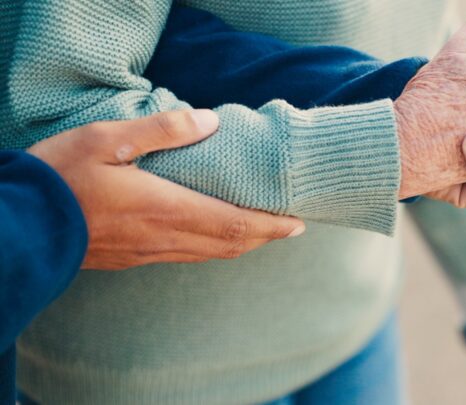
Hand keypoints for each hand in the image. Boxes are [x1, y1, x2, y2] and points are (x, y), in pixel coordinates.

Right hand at [28, 110, 304, 269]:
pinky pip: (185, 256)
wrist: (19, 226)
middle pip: (229, 243)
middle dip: (265, 237)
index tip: (298, 222)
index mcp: (166, 208)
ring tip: (261, 231)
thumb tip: (210, 121)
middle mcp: (165, 237)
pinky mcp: (131, 258)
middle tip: (291, 227)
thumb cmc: (60, 178)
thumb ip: (162, 130)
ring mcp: (148, 252)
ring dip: (240, 243)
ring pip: (209, 253)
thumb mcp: (108, 138)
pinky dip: (212, 247)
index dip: (271, 226)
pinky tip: (210, 235)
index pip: (235, 223)